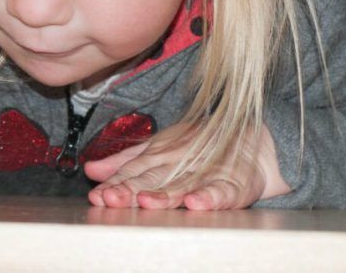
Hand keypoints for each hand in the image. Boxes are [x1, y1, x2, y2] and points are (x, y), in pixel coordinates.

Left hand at [83, 122, 290, 209]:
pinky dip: (208, 197)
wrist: (254, 142)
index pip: (133, 173)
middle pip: (153, 180)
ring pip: (182, 186)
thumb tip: (90, 170)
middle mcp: (179, 165)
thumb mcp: (159, 150)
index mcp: (160, 157)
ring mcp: (205, 174)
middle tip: (112, 198)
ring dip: (165, 195)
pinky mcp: (232, 184)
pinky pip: (220, 192)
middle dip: (132, 190)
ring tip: (148, 202)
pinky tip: (195, 203)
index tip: (98, 195)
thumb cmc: (200, 147)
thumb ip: (125, 162)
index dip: (115, 184)